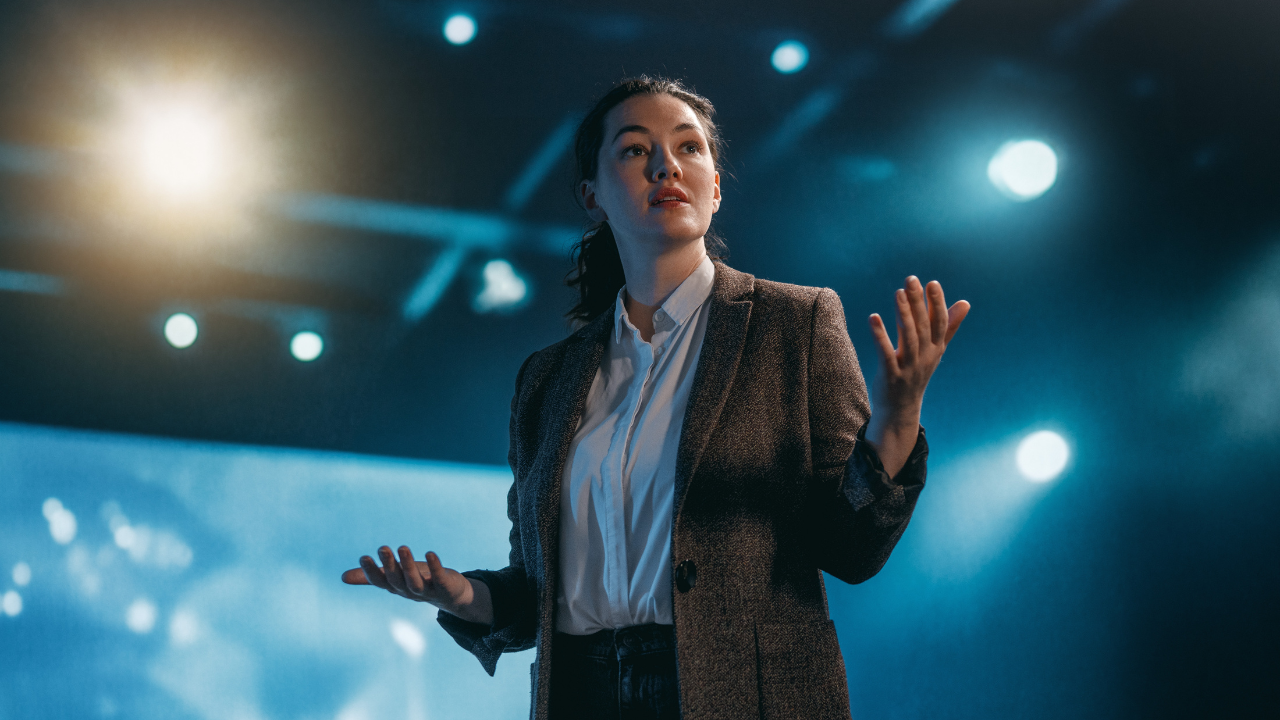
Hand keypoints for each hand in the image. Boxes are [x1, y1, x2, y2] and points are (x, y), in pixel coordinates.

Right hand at [342, 545, 486, 621]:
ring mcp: (427, 592)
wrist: (451, 595)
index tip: (364, 557)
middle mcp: (409, 591)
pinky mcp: (445, 587)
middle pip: (397, 580)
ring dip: (408, 565)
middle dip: (389, 565)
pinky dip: (435, 567)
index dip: (371, 572)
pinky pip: (439, 578)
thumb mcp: (395, 577)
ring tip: (403, 547)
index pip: (380, 581)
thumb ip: (372, 576)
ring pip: (415, 581)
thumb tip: (342, 578)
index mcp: (396, 587)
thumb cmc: (419, 581)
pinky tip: (431, 553)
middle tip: (382, 547)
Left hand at [865, 276, 968, 475]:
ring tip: (898, 292)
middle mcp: (925, 357)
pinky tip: (873, 318)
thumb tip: (965, 302)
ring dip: (904, 314)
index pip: (939, 323)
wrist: (901, 409)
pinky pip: (886, 353)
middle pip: (923, 326)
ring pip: (908, 338)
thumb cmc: (916, 374)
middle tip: (912, 279)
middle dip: (918, 302)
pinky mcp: (891, 376)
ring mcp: (909, 368)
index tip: (932, 283)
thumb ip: (948, 326)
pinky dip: (880, 335)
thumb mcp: (934, 351)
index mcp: (936, 349)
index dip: (937, 303)